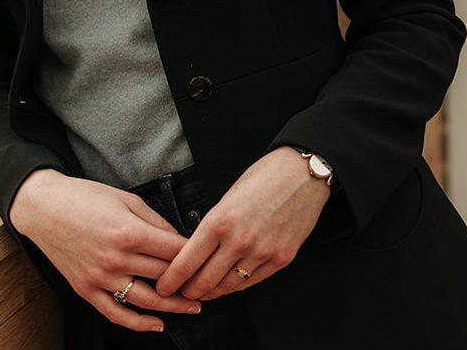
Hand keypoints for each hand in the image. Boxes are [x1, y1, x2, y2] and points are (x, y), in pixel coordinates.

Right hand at [10, 169, 201, 332]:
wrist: (44, 208)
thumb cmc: (83, 197)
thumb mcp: (125, 198)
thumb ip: (154, 220)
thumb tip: (176, 239)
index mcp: (129, 231)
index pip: (174, 251)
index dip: (194, 255)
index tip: (206, 257)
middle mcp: (117, 258)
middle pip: (165, 277)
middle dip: (189, 282)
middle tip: (207, 285)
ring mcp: (101, 277)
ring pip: (147, 301)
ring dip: (174, 307)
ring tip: (192, 307)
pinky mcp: (87, 290)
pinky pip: (117, 314)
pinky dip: (139, 324)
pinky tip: (157, 324)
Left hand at [155, 146, 329, 300]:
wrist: (302, 174)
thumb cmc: (265, 176)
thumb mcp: (228, 196)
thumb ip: (214, 224)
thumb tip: (199, 247)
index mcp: (220, 220)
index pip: (187, 261)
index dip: (172, 279)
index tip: (164, 285)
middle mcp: (239, 241)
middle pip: (205, 280)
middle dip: (189, 290)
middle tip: (180, 291)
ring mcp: (262, 253)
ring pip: (228, 286)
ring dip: (212, 292)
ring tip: (203, 291)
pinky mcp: (280, 260)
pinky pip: (252, 282)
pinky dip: (236, 286)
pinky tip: (228, 284)